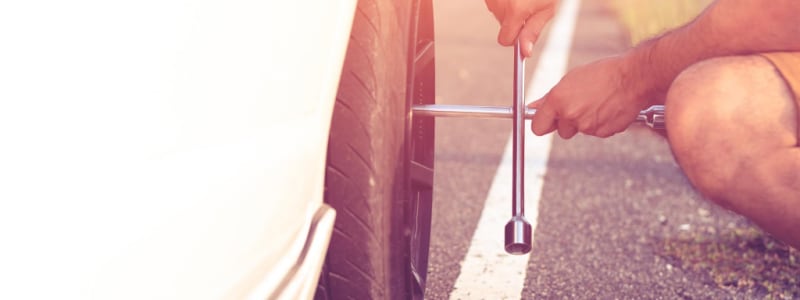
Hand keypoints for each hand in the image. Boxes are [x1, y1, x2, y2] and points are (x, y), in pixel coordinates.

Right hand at [485, 0, 557, 56]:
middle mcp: (500, 2)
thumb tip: (525, 53)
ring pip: (497, 11)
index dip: (514, 39)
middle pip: (502, 24)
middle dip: (513, 19)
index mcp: (515, 10)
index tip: (522, 34)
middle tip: (529, 4)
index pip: (505, 39)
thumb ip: (533, 31)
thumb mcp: (547, 9)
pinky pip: (494, 1)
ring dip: (508, 7)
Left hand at [529, 56, 652, 137]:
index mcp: (558, 100)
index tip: (546, 120)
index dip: (542, 123)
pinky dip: (600, 123)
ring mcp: (586, 126)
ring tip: (597, 102)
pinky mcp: (602, 133)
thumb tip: (533, 107)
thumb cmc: (604, 73)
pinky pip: (596, 132)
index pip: (537, 126)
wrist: (634, 78)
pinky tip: (607, 108)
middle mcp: (570, 115)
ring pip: (579, 131)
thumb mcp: (571, 79)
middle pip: (561, 131)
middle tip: (580, 105)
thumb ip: (550, 98)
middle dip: (567, 122)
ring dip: (584, 122)